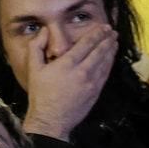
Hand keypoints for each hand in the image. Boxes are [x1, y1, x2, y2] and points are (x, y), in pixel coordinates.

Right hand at [21, 24, 117, 140]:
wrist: (50, 121)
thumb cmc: (40, 95)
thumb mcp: (33, 69)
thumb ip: (37, 47)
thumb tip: (44, 31)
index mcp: (67, 64)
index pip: (86, 44)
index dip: (96, 33)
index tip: (103, 27)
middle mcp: (82, 71)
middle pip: (99, 51)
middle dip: (107, 39)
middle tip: (112, 30)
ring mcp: (91, 83)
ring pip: (105, 62)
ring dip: (111, 50)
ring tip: (115, 40)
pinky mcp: (95, 92)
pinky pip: (105, 74)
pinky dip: (110, 63)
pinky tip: (111, 58)